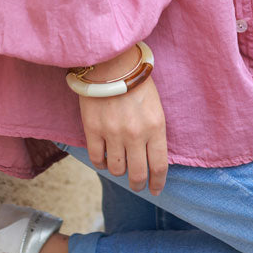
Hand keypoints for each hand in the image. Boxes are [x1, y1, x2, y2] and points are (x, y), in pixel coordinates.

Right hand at [79, 73, 167, 194]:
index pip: (158, 166)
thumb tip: (151, 159)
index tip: (155, 189)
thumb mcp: (155, 108)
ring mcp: (113, 133)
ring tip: (120, 166)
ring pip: (116, 169)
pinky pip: (97, 158)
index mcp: (156, 127)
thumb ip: (154, 133)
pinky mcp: (93, 129)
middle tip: (136, 184)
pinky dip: (101, 163)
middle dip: (137, 183)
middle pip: (137, 174)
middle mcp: (135, 134)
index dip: (157, 182)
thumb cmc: (138, 84)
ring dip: (119, 171)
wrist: (113, 63)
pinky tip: (105, 159)